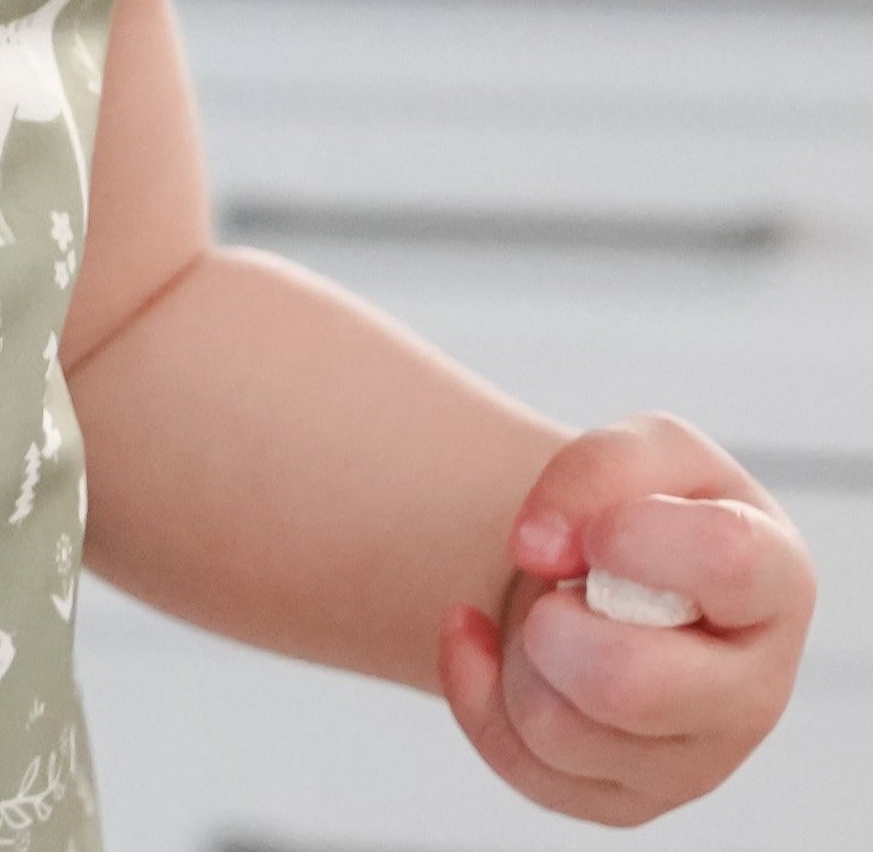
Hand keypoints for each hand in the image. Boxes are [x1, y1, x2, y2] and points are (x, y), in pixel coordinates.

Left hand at [439, 413, 815, 823]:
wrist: (601, 570)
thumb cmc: (636, 507)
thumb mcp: (636, 450)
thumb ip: (600, 470)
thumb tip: (539, 547)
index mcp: (775, 582)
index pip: (724, 559)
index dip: (634, 535)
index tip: (594, 531)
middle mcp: (752, 690)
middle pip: (628, 684)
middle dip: (554, 621)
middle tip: (557, 589)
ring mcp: (694, 761)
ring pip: (556, 728)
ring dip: (518, 651)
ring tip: (547, 614)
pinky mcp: (628, 799)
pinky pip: (519, 760)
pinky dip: (475, 686)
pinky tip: (490, 640)